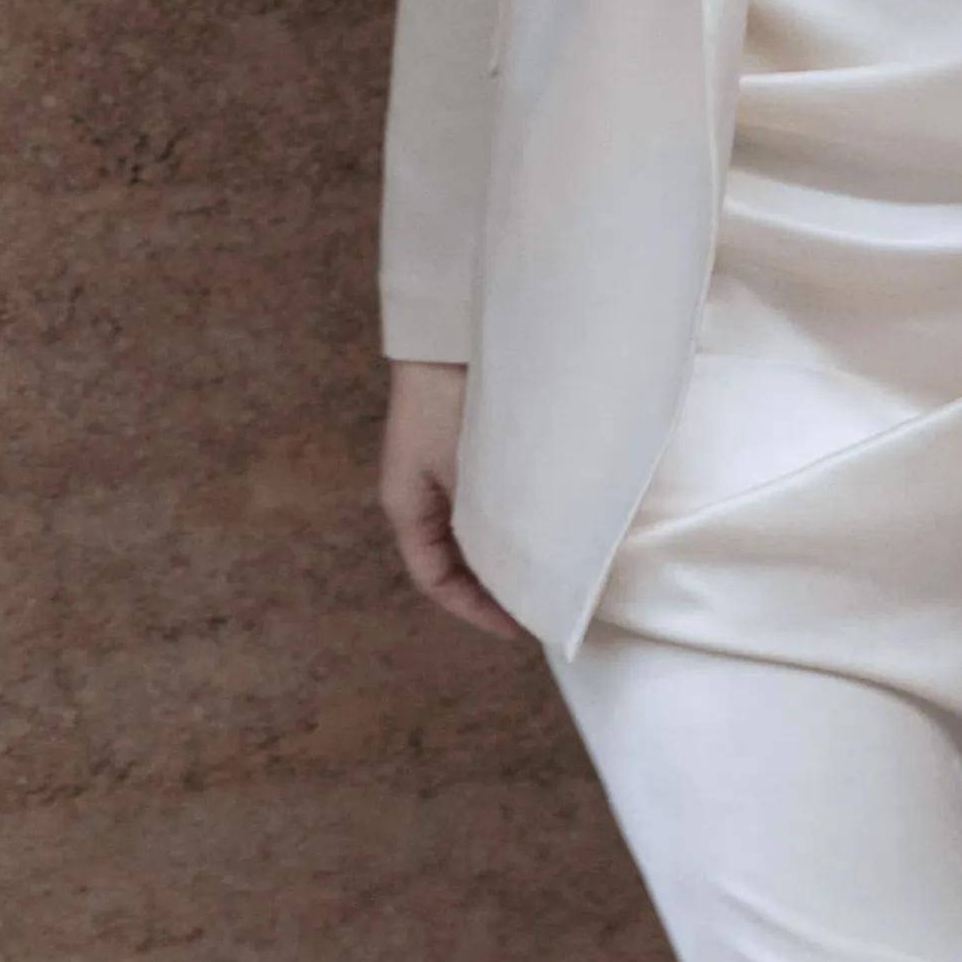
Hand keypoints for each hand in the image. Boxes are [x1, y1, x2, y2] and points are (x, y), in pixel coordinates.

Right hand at [378, 360, 530, 642]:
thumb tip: (526, 566)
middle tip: (543, 605)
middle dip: (496, 587)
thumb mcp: (464, 473)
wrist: (451, 332)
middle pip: (458, 559)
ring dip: (509, 550)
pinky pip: (495, 496)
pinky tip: (551, 521)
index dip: (474, 611)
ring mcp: (450, 468)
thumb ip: (488, 520)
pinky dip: (518, 516)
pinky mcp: (477, 444)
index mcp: (408, 507)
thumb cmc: (448, 402)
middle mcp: (425, 493)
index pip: (437, 581)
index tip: (518, 628)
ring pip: (479, 529)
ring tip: (553, 570)